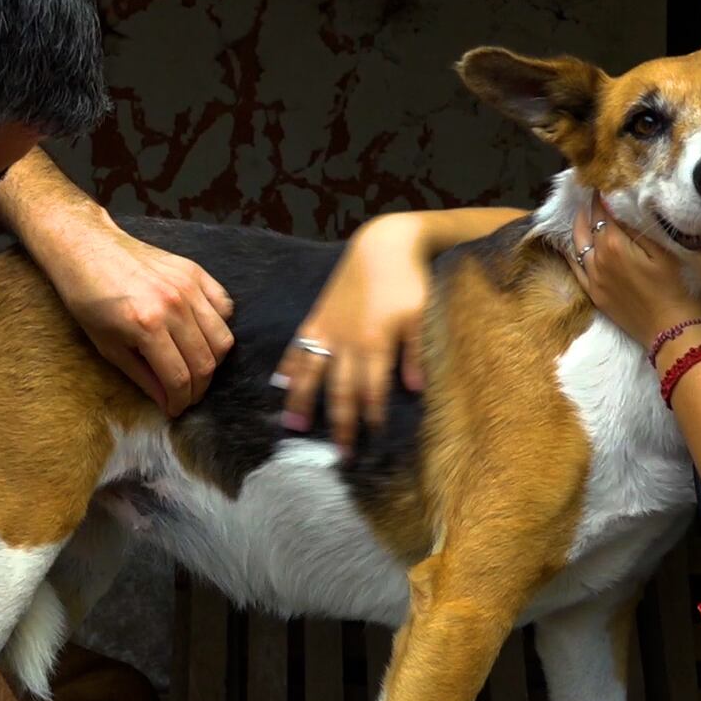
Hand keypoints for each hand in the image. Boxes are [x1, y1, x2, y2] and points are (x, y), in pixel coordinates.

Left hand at [41, 224, 234, 415]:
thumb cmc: (89, 299)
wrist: (87, 250)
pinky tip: (201, 335)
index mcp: (147, 326)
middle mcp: (174, 305)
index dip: (180, 401)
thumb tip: (167, 402)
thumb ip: (142, 376)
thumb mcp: (108, 346)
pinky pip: (224, 308)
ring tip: (195, 367)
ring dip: (212, 362)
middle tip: (187, 395)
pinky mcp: (195, 271)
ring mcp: (188, 286)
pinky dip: (219, 327)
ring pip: (222, 338)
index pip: (180, 378)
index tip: (176, 409)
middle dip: (198, 388)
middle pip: (205, 362)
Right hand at [275, 213, 432, 452]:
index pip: (372, 391)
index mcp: (375, 343)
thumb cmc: (408, 282)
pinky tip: (279, 385)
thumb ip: (417, 352)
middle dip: (340, 423)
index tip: (372, 441)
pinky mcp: (316, 318)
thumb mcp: (421, 315)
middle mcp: (347, 341)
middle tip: (340, 454)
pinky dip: (288, 366)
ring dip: (302, 401)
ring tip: (294, 427)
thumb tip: (416, 389)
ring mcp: (327, 329)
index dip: (371, 417)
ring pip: (310, 373)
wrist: (382, 246)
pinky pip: (298, 347)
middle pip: (340, 391)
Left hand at [569, 194, 700, 350]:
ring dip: (579, 227)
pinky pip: (575, 269)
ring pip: (577, 245)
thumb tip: (622, 206)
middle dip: (589, 208)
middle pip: (587, 226)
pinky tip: (569, 245)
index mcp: (615, 244)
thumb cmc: (678, 290)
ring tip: (583, 213)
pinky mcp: (595, 295)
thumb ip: (639, 228)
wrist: (674, 333)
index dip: (603, 195)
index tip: (603, 182)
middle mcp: (597, 259)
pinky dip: (571, 253)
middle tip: (592, 193)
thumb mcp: (664, 252)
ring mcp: (593, 279)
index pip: (603, 212)